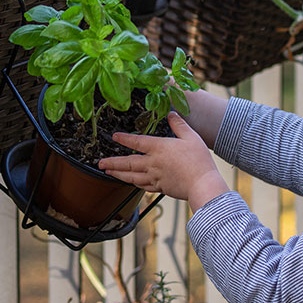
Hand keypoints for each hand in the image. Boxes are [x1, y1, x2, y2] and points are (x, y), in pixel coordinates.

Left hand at [99, 112, 229, 210]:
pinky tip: (131, 182)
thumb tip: (172, 114)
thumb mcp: (191, 137)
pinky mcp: (160, 188)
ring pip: (131, 176)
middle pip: (128, 162)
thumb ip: (179, 125)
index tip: (114, 137)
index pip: (137, 142)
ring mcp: (155, 177)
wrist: (202, 184)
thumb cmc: (198, 161)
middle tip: (100, 163)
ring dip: (118, 174)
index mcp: (159, 148)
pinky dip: (134, 183)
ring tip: (108, 173)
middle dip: (112, 163)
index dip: (124, 139)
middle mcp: (153, 163)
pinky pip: (142, 186)